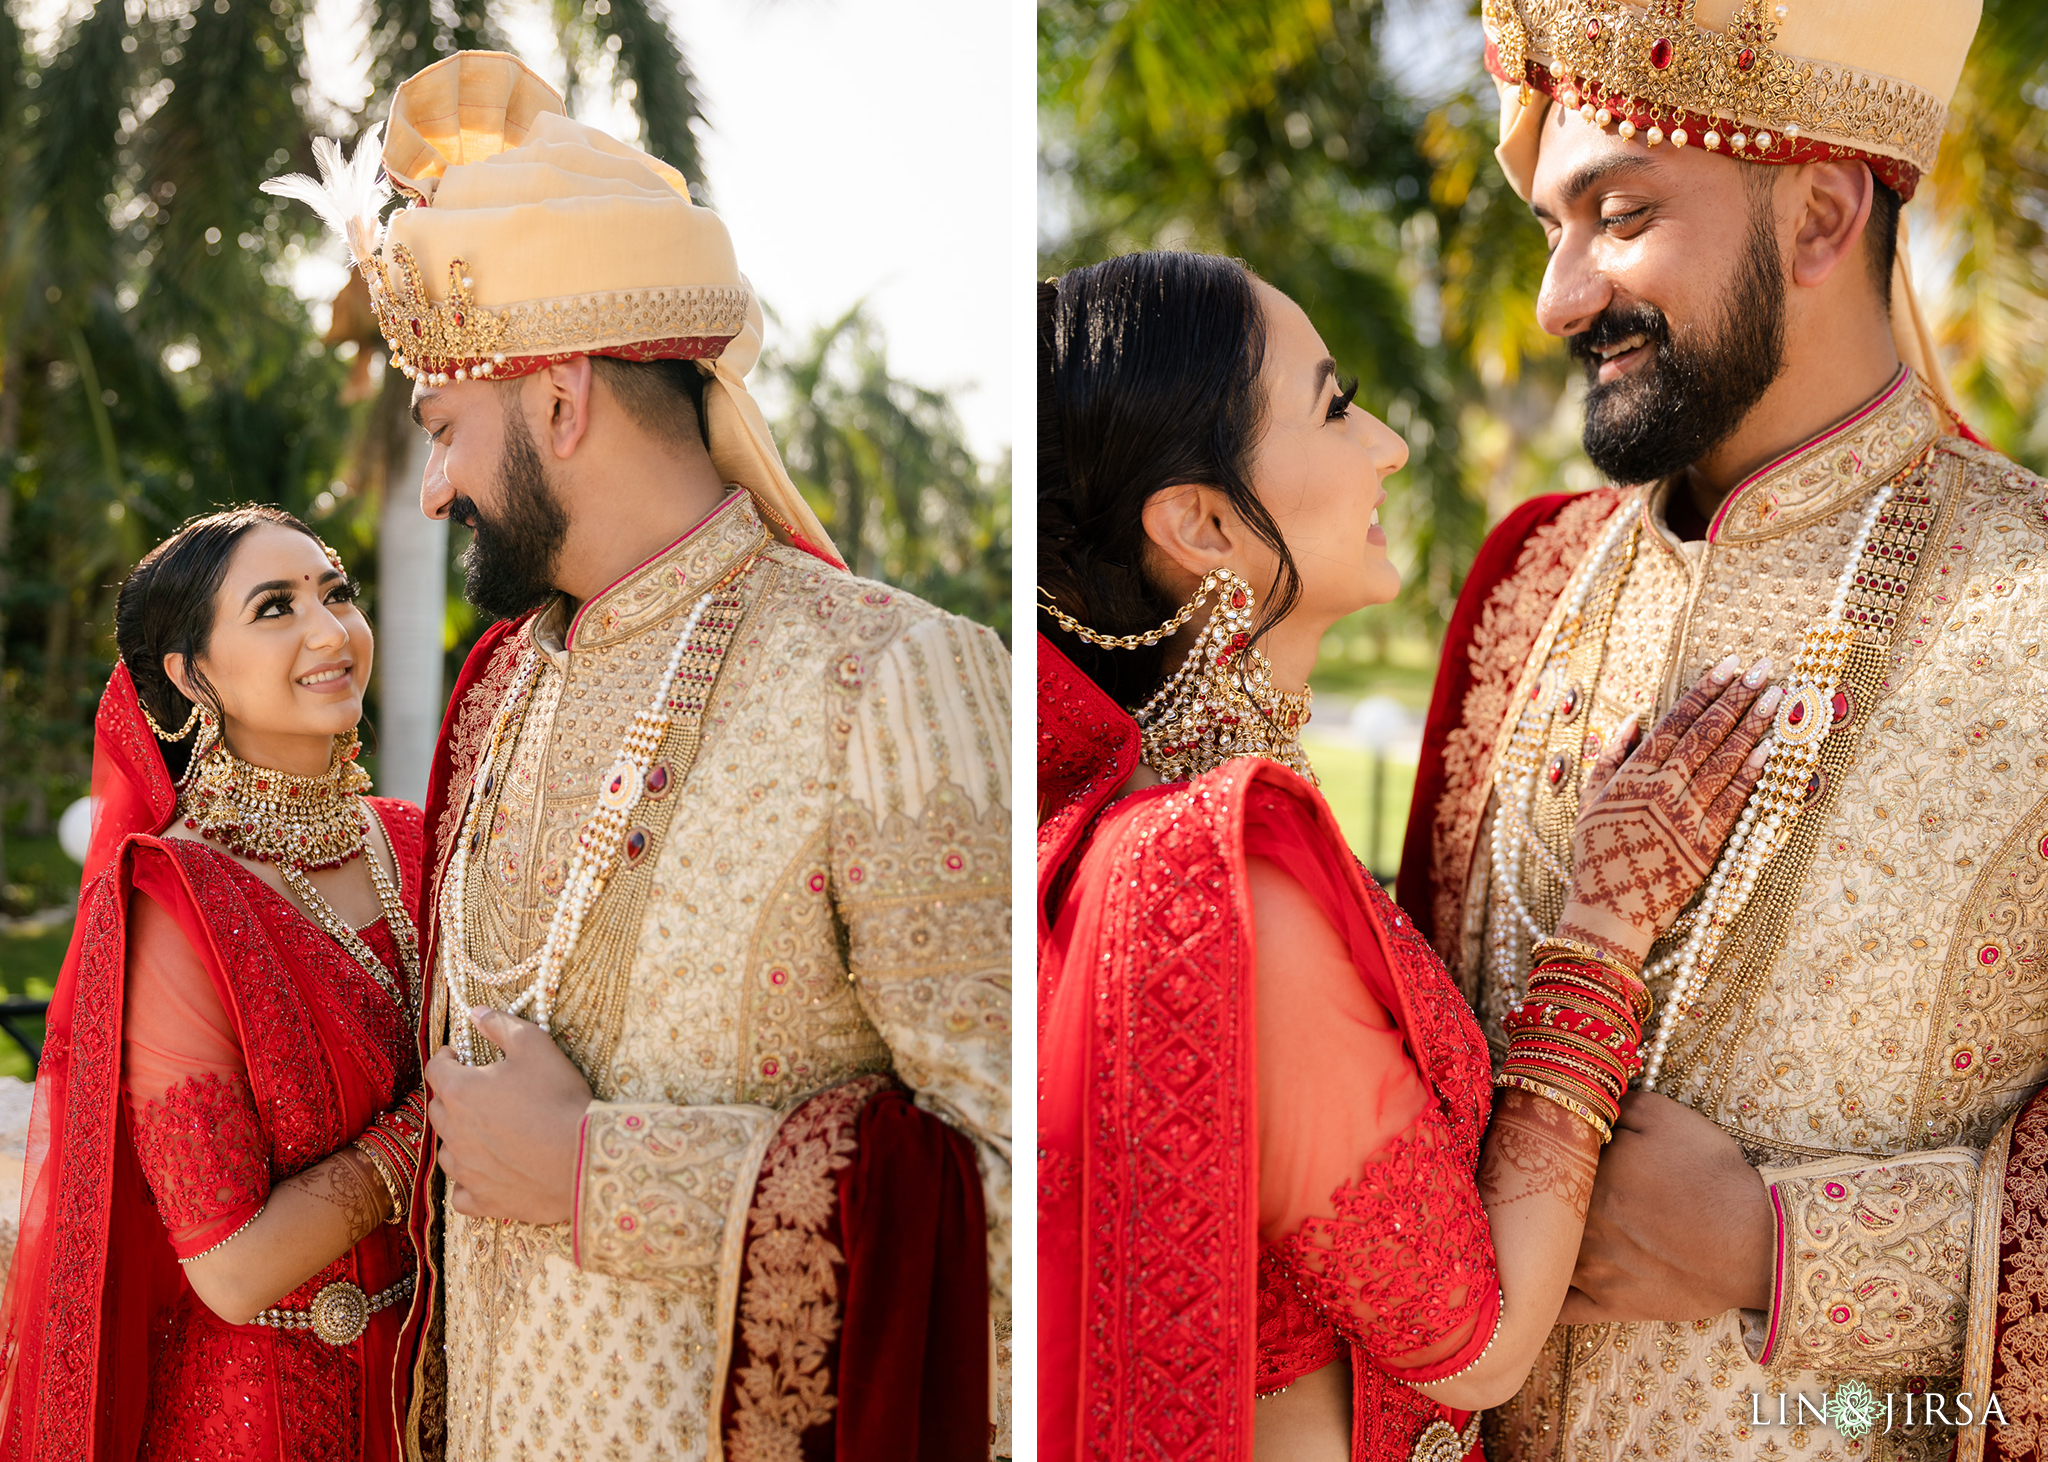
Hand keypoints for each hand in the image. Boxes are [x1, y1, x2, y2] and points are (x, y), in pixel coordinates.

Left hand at [426, 1007, 592, 1224]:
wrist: (583, 1159)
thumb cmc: (559, 1100)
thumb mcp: (536, 1047)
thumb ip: (501, 1025)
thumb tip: (477, 1012)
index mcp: (461, 1091)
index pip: (436, 1069)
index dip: (446, 1058)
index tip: (458, 1055)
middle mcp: (454, 1132)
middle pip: (438, 1109)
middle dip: (452, 1096)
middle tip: (479, 1090)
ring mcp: (465, 1170)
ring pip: (446, 1151)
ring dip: (459, 1138)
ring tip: (486, 1131)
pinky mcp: (481, 1200)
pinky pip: (461, 1192)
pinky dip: (469, 1181)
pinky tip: (487, 1172)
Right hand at [1557, 653, 1779, 967]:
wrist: (1610, 910)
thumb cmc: (1597, 854)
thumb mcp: (1591, 800)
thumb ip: (1611, 756)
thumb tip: (1635, 718)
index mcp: (1634, 775)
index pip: (1676, 722)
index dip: (1704, 690)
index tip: (1727, 665)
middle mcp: (1663, 789)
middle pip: (1706, 733)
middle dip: (1736, 698)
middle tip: (1762, 669)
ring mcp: (1688, 815)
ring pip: (1726, 760)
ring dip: (1753, 726)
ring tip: (1777, 697)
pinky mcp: (1708, 843)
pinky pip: (1735, 800)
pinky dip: (1753, 773)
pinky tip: (1771, 748)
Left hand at [1557, 1090, 1773, 1323]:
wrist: (1756, 1243)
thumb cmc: (1712, 1177)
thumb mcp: (1664, 1117)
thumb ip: (1615, 1105)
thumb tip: (1589, 1103)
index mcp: (1583, 1177)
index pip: (1546, 1159)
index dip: (1549, 1152)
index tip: (1550, 1149)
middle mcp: (1576, 1225)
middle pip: (1538, 1208)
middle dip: (1535, 1197)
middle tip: (1534, 1188)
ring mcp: (1590, 1270)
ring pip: (1542, 1257)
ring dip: (1534, 1244)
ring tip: (1528, 1235)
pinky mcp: (1610, 1304)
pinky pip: (1561, 1309)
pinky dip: (1543, 1301)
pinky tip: (1534, 1289)